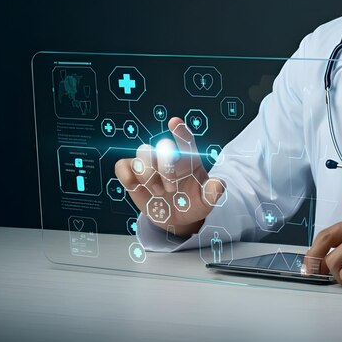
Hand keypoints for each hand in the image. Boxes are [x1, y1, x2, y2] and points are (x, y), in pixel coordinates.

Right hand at [115, 117, 224, 237]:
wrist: (177, 218)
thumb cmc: (192, 203)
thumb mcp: (206, 201)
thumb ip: (213, 193)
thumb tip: (219, 184)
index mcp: (189, 158)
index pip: (185, 139)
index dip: (180, 131)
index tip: (174, 122)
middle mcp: (168, 157)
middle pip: (162, 145)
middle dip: (165, 165)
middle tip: (171, 188)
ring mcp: (150, 164)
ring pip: (142, 152)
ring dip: (148, 172)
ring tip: (158, 192)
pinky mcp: (133, 175)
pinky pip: (123, 165)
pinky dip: (127, 174)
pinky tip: (136, 186)